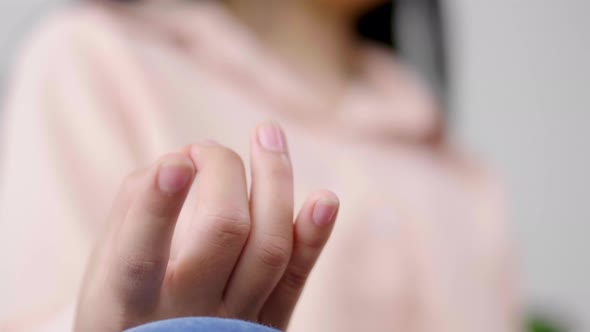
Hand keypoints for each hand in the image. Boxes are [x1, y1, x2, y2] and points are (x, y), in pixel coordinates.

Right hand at [74, 123, 338, 330]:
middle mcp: (187, 314)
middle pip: (225, 231)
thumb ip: (136, 207)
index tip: (178, 161)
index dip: (160, 205)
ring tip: (268, 134)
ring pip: (270, 246)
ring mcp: (235, 321)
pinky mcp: (269, 323)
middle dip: (222, 171)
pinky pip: (295, 279)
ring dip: (275, 180)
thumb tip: (185, 160)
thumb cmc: (126, 300)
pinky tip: (326, 199)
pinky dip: (314, 238)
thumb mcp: (106, 264)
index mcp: (129, 300)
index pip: (141, 254)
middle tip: (203, 149)